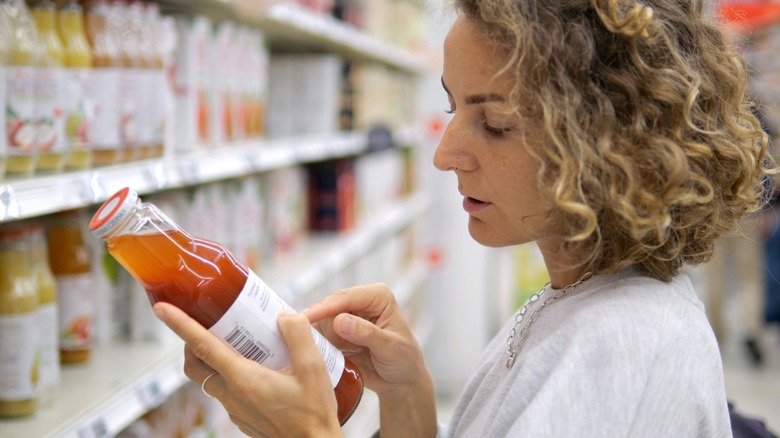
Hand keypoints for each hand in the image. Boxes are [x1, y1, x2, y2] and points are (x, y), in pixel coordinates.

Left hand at [152, 302, 342, 437]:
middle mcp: (232, 395)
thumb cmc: (313, 415)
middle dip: (191, 341)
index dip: (180, 324)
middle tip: (209, 323)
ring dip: (214, 358)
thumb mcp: (313, 368)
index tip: (162, 309)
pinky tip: (258, 368)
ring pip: (210, 379)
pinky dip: (230, 375)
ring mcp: (235, 409)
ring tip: (241, 343)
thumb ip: (298, 335)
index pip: (202, 346)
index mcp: (243, 379)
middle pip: (195, 365)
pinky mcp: (242, 417)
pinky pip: (226, 391)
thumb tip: (284, 316)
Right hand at [302, 283, 437, 436]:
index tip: (305, 318)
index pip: (346, 297)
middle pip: (329, 306)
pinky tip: (306, 351)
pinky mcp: (338, 333)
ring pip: (321, 321)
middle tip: (295, 334)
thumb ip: (366, 333)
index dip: (324, 308)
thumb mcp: (390, 348)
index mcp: (378, 296)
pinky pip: (321, 335)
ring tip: (301, 346)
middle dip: (314, 321)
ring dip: (314, 335)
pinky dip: (315, 343)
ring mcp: (348, 317)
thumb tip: (340, 321)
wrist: (401, 381)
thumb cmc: (404, 360)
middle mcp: (361, 302)